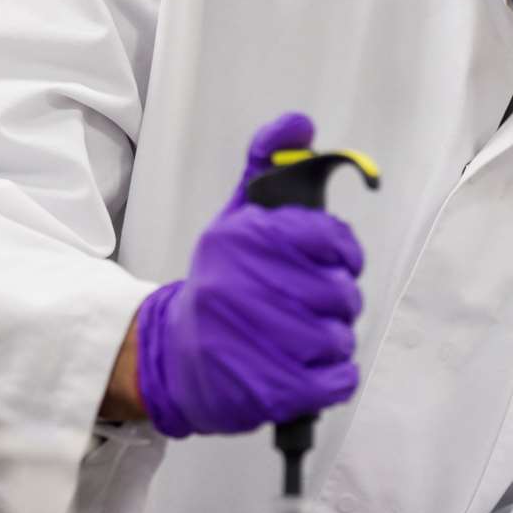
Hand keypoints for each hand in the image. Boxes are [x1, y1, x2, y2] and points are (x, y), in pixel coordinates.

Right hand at [132, 113, 364, 437]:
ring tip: (293, 340)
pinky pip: (339, 379)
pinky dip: (332, 378)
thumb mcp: (234, 220)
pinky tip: (303, 370)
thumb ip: (270, 169)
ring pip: (341, 337)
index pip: (333, 239)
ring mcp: (260, 340)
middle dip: (333, 303)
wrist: (170, 360)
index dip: (343, 255)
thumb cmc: (218, 286)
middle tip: (304, 307)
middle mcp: (247, 285)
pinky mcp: (271, 390)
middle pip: (343, 293)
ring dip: (328, 342)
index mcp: (244, 239)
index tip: (332, 263)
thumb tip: (300, 122)